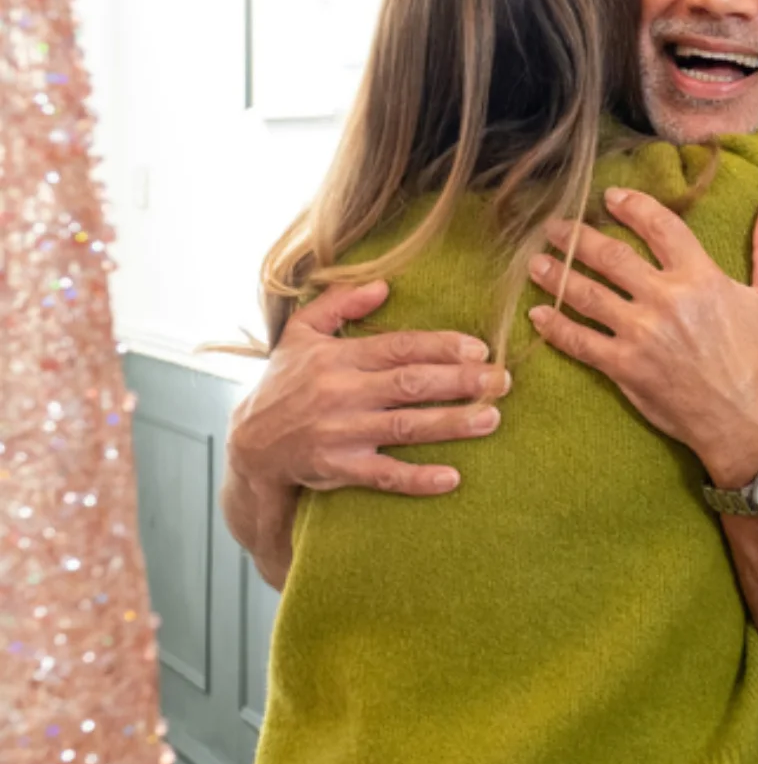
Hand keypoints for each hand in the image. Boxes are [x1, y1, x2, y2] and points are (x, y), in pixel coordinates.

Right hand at [226, 280, 505, 497]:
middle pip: (410, 384)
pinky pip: (383, 475)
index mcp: (337, 358)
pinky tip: (452, 478)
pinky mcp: (337, 468)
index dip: (441, 347)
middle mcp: (340, 393)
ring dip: (452, 424)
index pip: (398, 347)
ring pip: (404, 428)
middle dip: (461, 381)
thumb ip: (338, 304)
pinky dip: (417, 478)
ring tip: (492, 418)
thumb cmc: (285, 383)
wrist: (249, 444)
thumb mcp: (300, 335)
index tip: (480, 348)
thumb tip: (382, 284)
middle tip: (502, 381)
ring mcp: (339, 433)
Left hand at [527, 190, 757, 486]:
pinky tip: (537, 314)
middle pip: (611, 256)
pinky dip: (554, 327)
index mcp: (701, 278)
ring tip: (537, 261)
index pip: (659, 227)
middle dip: (577, 237)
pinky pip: (578, 342)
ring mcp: (639, 334)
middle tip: (555, 226)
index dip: (633, 206)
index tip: (612, 197)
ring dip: (556, 274)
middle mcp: (665, 300)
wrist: (746, 421)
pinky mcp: (623, 366)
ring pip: (586, 294)